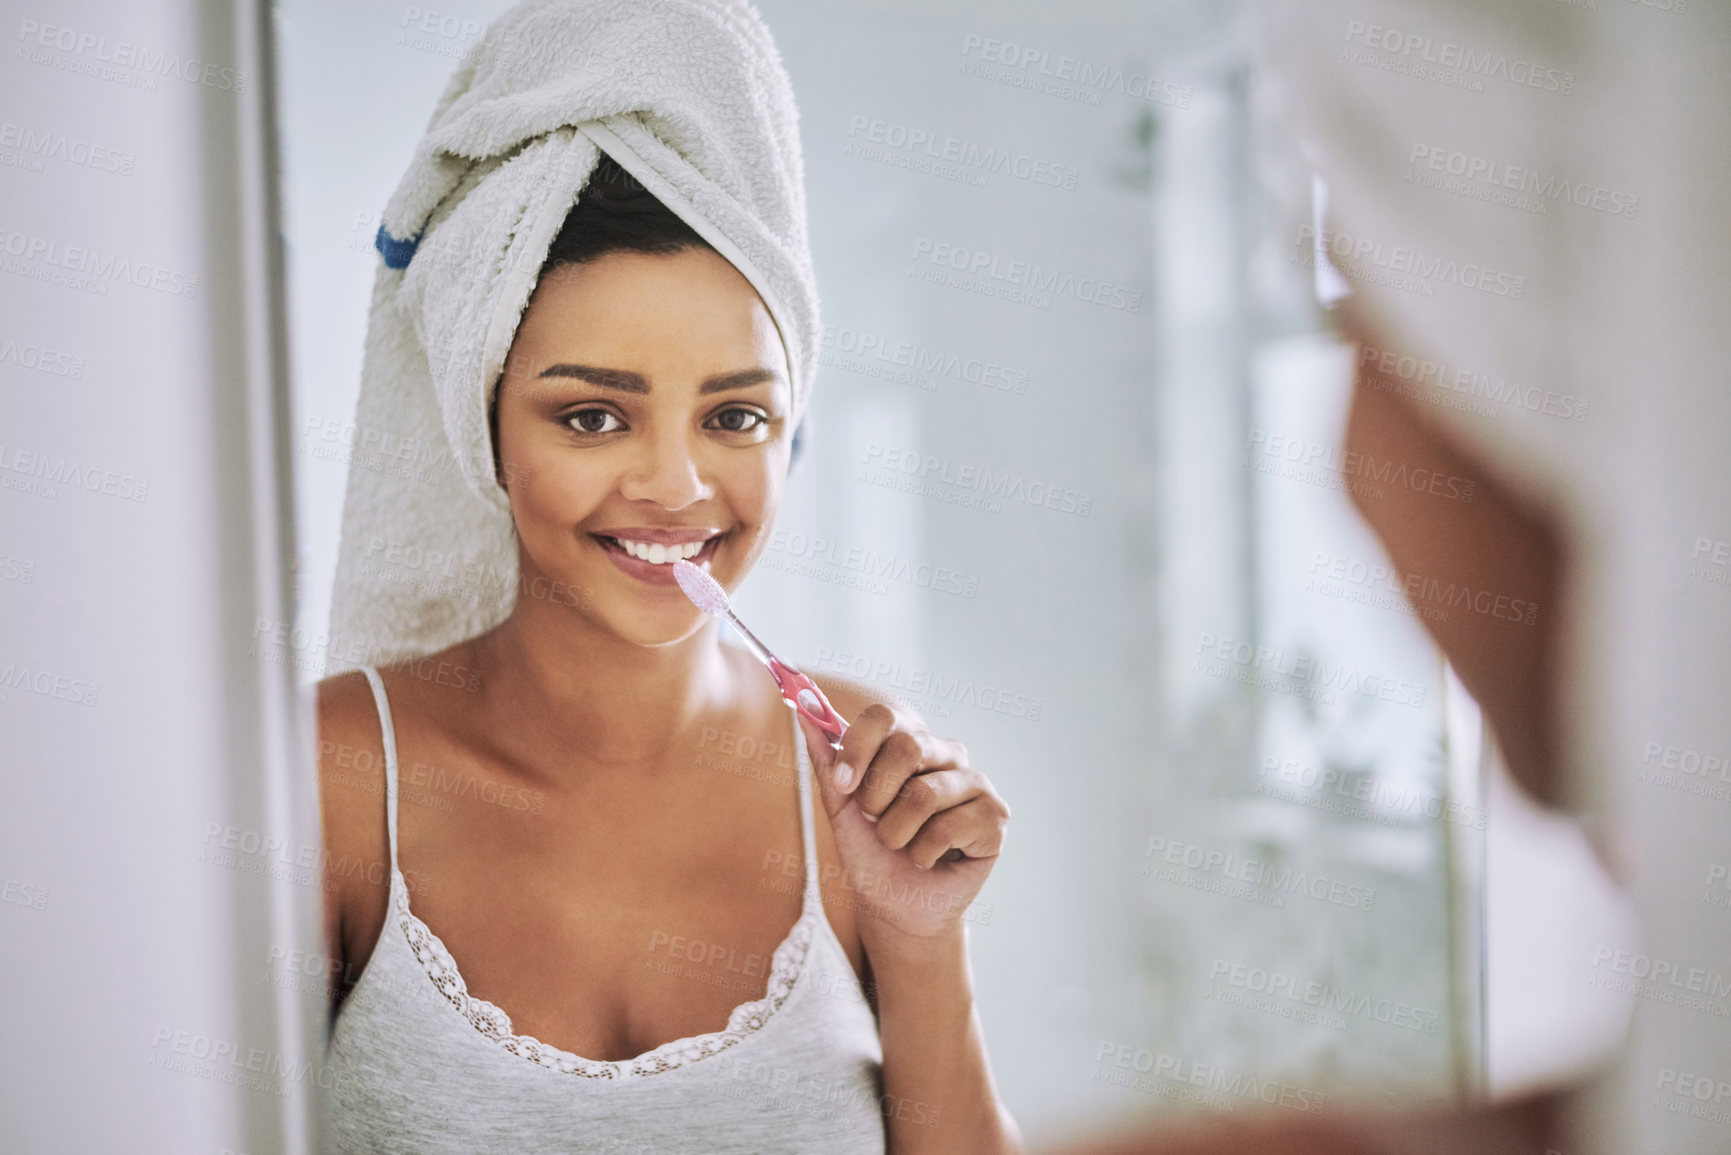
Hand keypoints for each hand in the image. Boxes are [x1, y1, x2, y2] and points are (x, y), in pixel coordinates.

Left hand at [794, 702, 1009, 944]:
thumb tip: (803, 710)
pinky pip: (947, 828)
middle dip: (877, 796)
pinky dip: (923, 854)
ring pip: (925, 794)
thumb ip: (828, 761)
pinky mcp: (995, 816)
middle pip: (908, 747)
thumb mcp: (840, 807)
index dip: (858, 747)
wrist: (894, 907)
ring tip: (902, 845)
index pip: (885, 716)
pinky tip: (930, 859)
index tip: (842, 785)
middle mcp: (947, 753)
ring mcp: (975, 783)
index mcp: (910, 740)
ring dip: (897, 834)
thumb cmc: (871, 853)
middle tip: (876, 821)